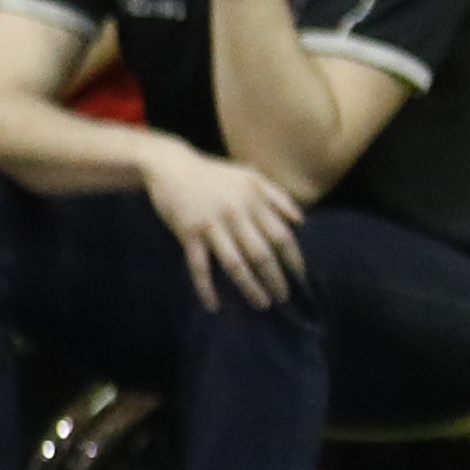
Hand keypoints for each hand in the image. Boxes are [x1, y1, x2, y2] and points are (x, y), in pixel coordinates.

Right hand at [148, 146, 312, 311]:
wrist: (169, 164)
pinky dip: (206, 287)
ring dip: (250, 287)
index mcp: (253, 202)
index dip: (293, 259)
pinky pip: (199, 265)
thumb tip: (300, 222)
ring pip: (235, 264)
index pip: (281, 236)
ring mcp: (211, 225)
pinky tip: (213, 305)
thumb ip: (277, 196)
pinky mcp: (188, 233)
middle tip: (282, 298)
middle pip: (262, 254)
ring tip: (261, 304)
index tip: (300, 277)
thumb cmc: (212, 173)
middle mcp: (236, 215)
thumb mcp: (250, 176)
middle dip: (275, 279)